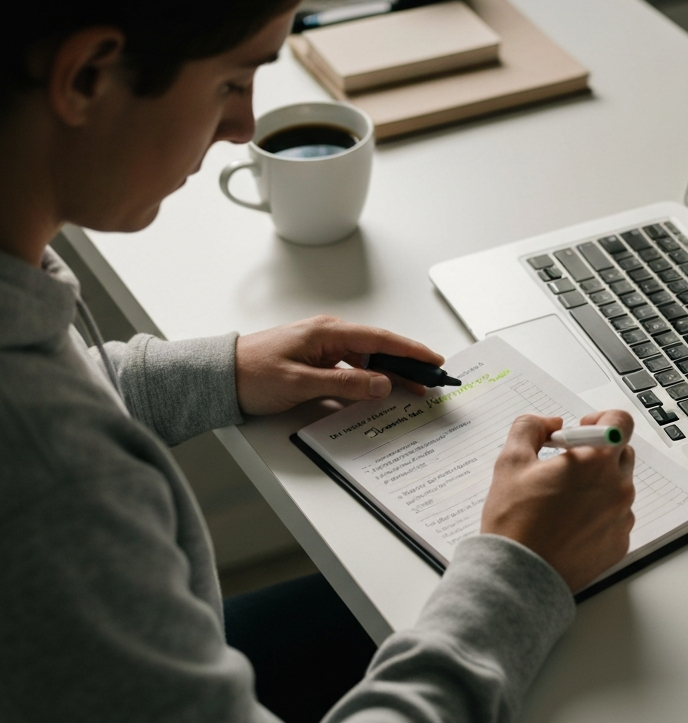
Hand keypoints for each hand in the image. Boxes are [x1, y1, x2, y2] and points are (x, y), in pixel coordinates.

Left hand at [235, 316, 444, 415]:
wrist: (217, 376)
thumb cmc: (251, 374)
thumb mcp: (300, 383)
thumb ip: (344, 385)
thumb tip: (381, 384)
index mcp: (327, 332)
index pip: (380, 339)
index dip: (410, 350)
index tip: (433, 360)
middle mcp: (329, 336)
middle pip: (379, 349)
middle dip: (409, 363)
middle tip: (434, 378)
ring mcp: (323, 348)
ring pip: (368, 360)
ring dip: (391, 374)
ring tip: (416, 388)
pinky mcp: (317, 362)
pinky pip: (353, 369)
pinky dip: (371, 378)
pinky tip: (382, 390)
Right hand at [480, 410, 635, 592]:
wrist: (519, 575)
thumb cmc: (515, 520)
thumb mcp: (511, 461)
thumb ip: (530, 427)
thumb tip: (549, 423)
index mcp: (596, 461)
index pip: (620, 421)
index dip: (602, 419)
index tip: (583, 428)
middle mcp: (618, 488)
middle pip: (622, 454)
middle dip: (597, 453)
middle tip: (566, 466)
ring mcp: (622, 518)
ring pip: (618, 488)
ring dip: (598, 486)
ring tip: (562, 502)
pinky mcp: (620, 544)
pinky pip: (616, 518)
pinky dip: (599, 515)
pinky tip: (569, 525)